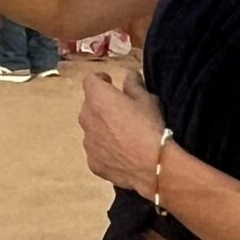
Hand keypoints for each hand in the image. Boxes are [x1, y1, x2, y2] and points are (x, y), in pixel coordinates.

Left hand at [78, 68, 165, 197]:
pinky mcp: (92, 163)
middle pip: (89, 106)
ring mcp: (88, 142)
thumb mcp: (147, 100)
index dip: (101, 80)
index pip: (90, 81)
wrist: (153, 165)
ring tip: (123, 136)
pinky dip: (105, 150)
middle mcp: (86, 118)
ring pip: (92, 129)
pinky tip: (122, 154)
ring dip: (102, 128)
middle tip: (121, 112)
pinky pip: (96, 151)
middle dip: (102, 106)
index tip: (110, 84)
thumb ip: (134, 85)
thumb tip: (130, 75)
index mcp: (98, 98)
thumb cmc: (150, 126)